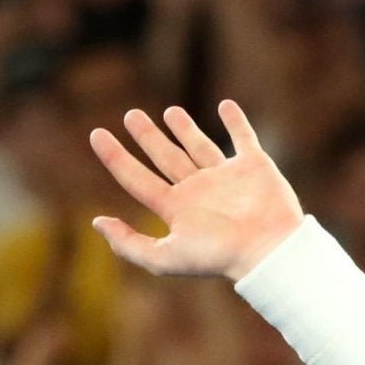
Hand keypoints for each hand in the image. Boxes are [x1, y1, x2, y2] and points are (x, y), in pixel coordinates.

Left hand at [88, 102, 304, 281]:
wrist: (268, 249)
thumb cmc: (218, 256)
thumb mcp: (164, 258)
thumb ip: (129, 244)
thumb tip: (98, 223)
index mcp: (177, 209)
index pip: (137, 179)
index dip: (115, 157)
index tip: (96, 134)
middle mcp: (199, 192)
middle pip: (165, 158)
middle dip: (147, 137)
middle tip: (131, 115)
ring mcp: (226, 178)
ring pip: (199, 147)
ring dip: (185, 129)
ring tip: (170, 111)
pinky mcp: (254, 166)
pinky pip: (242, 137)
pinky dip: (236, 121)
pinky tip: (226, 105)